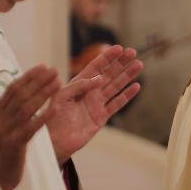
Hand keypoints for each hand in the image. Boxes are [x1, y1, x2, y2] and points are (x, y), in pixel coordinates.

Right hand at [0, 65, 60, 189]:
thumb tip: (29, 91)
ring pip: (26, 108)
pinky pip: (30, 128)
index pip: (13, 89)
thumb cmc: (4, 149)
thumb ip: (14, 110)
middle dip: (38, 81)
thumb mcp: (5, 126)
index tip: (43, 66)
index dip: (29, 76)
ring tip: (57, 83)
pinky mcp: (14, 144)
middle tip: (54, 71)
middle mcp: (0, 119)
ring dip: (43, 94)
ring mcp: (6, 131)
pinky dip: (43, 117)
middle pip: (21, 95)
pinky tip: (54, 109)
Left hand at [47, 45, 143, 163]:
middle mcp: (90, 92)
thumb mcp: (61, 96)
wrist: (54, 141)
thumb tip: (100, 78)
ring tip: (138, 65)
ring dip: (127, 75)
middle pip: (109, 74)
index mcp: (78, 84)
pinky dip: (127, 96)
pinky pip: (117, 104)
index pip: (96, 67)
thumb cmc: (52, 117)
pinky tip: (136, 86)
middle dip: (121, 63)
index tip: (119, 48)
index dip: (107, 57)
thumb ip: (79, 86)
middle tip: (133, 52)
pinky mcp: (101, 117)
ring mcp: (97, 104)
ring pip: (116, 86)